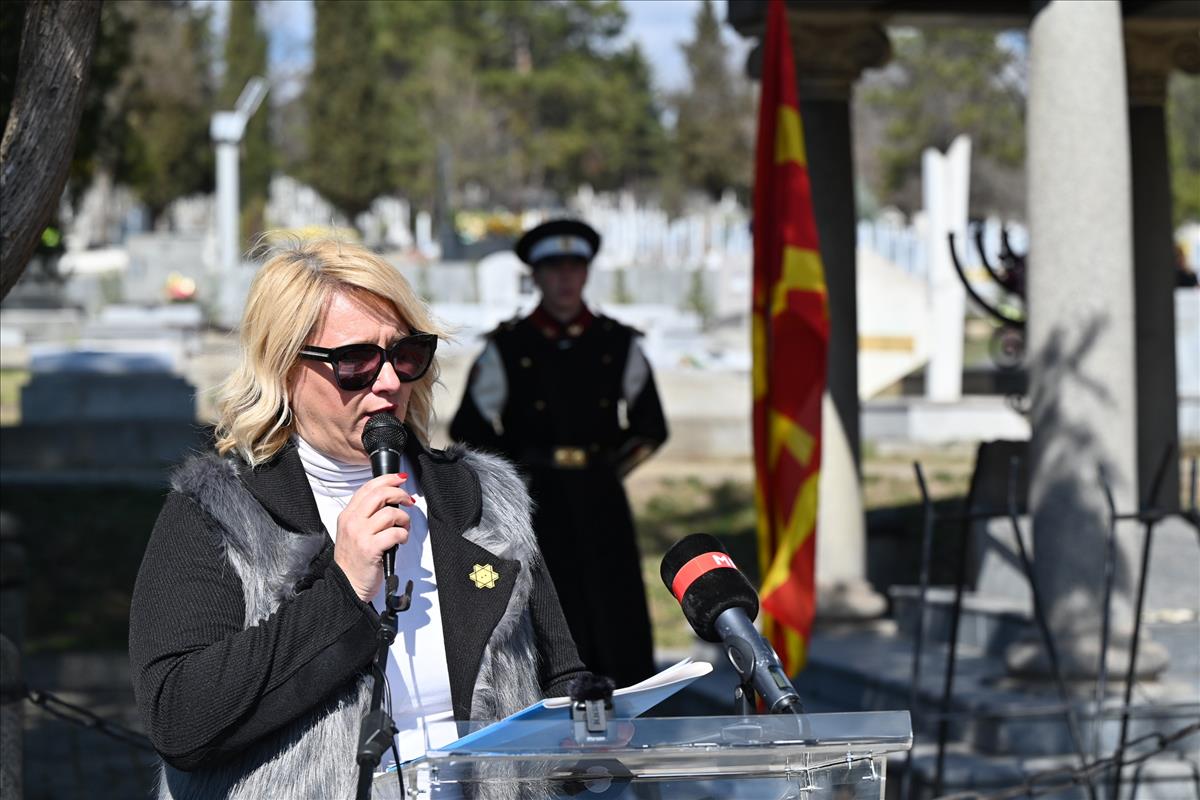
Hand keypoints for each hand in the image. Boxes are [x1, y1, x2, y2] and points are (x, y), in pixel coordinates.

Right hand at [332, 473, 412, 601]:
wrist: (347, 586)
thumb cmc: (354, 562)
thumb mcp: (353, 533)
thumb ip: (366, 516)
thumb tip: (390, 500)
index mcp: (347, 515)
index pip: (367, 488)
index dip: (387, 480)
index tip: (400, 480)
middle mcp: (352, 522)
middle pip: (380, 494)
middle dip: (400, 494)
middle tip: (409, 501)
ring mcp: (360, 535)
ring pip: (390, 513)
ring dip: (404, 519)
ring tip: (404, 528)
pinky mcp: (371, 548)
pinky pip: (395, 533)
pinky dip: (403, 535)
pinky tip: (401, 540)